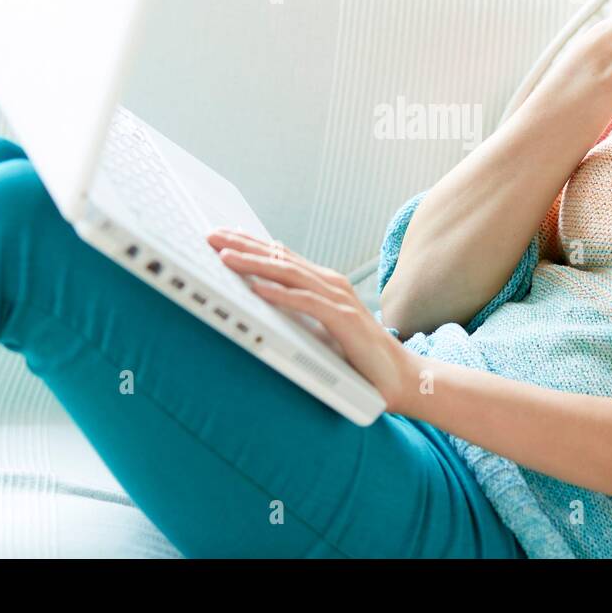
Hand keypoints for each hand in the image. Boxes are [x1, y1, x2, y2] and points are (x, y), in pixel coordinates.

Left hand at [205, 227, 418, 413]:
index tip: (221, 236)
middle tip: (212, 236)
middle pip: (280, 259)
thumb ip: (297, 312)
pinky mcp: (344, 319)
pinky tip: (258, 289)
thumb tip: (262, 301)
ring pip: (289, 275)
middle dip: (244, 245)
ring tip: (226, 257)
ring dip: (255, 265)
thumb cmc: (358, 356)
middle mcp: (330, 284)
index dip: (249, 244)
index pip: (280, 257)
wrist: (399, 377)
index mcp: (322, 284)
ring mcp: (339, 299)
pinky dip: (280, 295)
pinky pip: (306, 303)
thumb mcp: (319, 328)